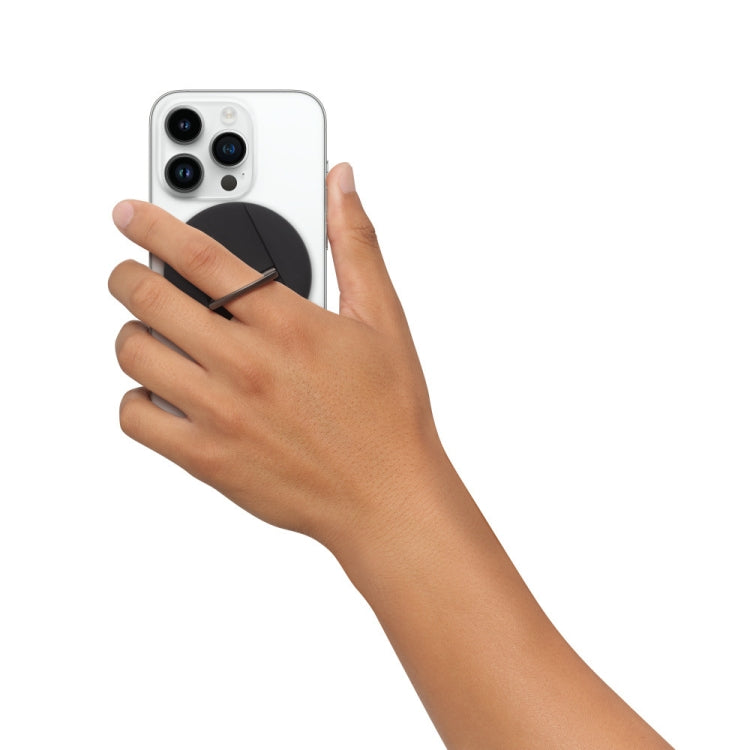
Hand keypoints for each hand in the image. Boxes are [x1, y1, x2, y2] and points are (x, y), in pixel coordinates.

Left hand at [109, 163, 442, 549]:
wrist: (387, 497)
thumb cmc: (389, 413)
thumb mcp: (383, 319)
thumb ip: (356, 244)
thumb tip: (341, 182)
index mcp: (286, 323)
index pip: (198, 255)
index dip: (151, 223)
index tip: (127, 212)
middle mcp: (246, 364)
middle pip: (148, 297)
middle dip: (128, 275)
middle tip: (132, 275)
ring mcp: (221, 413)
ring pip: (133, 352)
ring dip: (133, 333)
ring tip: (154, 334)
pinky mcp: (206, 458)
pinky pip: (136, 417)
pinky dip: (136, 398)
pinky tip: (161, 391)